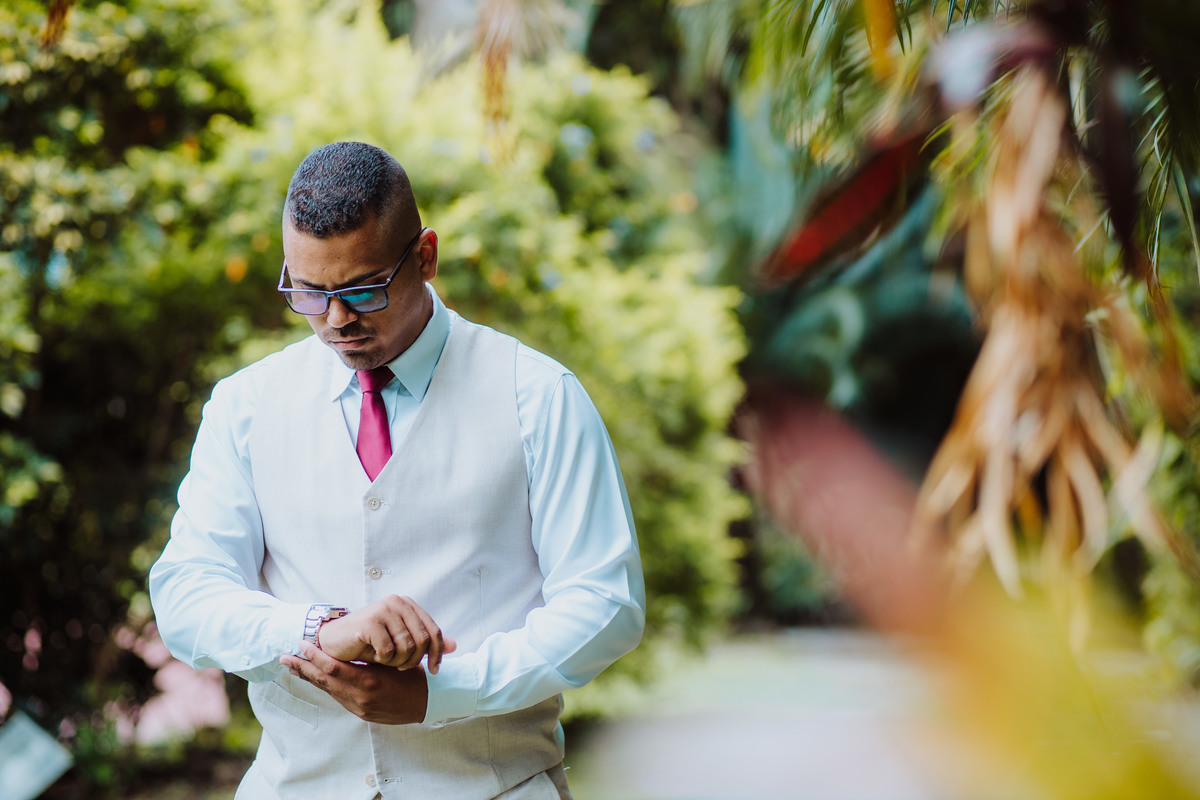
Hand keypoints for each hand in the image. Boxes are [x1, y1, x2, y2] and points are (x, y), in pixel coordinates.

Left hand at [281, 642, 427, 723]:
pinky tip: (316, 677)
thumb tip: (350, 641)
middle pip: (324, 681)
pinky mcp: (361, 713)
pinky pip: (338, 696)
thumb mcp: (394, 660)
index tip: (302, 644)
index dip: (314, 656)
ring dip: (310, 677)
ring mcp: (359, 707)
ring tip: (293, 666)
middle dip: (303, 668)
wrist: (429, 702)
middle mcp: (360, 697)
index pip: (333, 668)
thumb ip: (372, 654)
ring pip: (328, 690)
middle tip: (284, 657)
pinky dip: (324, 685)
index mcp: (369, 681)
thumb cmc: (415, 675)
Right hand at [315, 595, 455, 671]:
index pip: (434, 631)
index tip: (434, 671)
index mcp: (408, 604)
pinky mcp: (371, 622)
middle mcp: (397, 602)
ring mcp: (384, 610)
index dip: (437, 654)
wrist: (334, 640)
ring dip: (397, 661)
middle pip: (423, 641)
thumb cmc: (369, 642)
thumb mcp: (401, 641)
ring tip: (385, 660)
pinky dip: (383, 660)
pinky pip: (389, 651)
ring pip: (407, 647)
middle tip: (400, 667)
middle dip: (414, 660)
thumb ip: (426, 641)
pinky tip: (374, 656)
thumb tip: (454, 646)